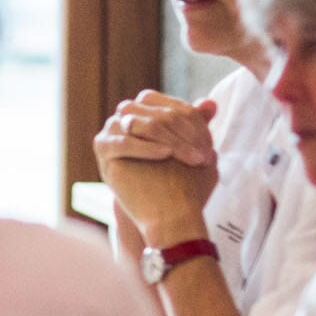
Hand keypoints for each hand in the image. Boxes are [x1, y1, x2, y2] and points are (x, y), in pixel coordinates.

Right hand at [94, 91, 219, 246]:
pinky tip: (165, 156)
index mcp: (150, 109)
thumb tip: (211, 102)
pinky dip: (146, 148)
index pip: (175, 108)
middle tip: (205, 157)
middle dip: (186, 135)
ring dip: (171, 140)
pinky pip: (124, 141)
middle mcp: (128, 114)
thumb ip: (198, 125)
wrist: (161, 212)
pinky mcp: (103, 147)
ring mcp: (113, 128)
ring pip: (143, 124)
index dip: (196, 125)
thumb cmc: (180, 180)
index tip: (211, 147)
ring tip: (190, 160)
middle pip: (160, 115)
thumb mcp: (194, 150)